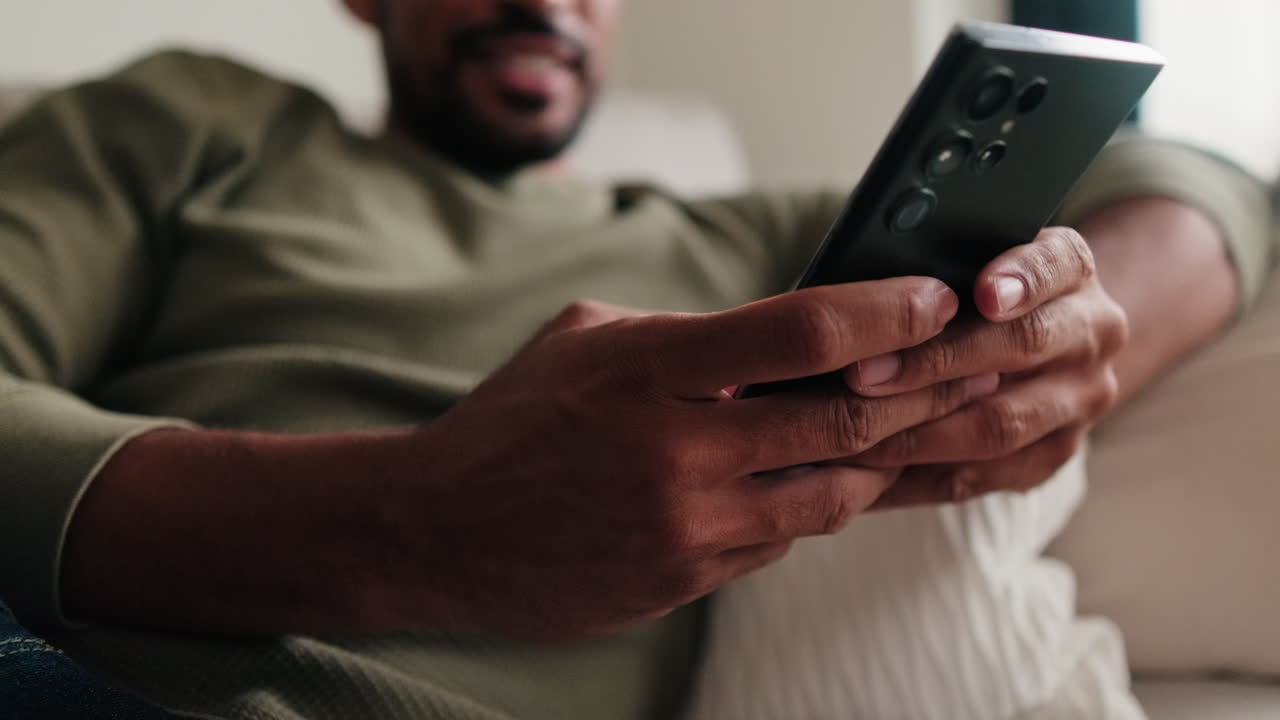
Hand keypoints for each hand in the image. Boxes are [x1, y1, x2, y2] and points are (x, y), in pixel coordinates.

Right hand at [390, 279, 997, 639]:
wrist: (434, 529)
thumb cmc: (515, 418)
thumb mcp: (590, 340)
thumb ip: (688, 337)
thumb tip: (782, 335)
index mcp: (653, 368)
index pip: (801, 332)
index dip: (885, 311)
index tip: (934, 299)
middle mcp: (679, 449)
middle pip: (844, 417)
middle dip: (923, 389)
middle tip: (972, 365)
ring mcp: (686, 525)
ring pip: (831, 495)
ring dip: (874, 459)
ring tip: (904, 429)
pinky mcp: (683, 580)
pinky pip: (778, 543)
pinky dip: (801, 509)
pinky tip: (800, 484)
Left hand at [836, 227, 1128, 506]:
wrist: (1044, 337)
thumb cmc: (973, 286)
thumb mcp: (969, 255)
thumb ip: (936, 262)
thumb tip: (856, 281)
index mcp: (1072, 269)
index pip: (1055, 264)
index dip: (1022, 279)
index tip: (983, 293)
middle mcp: (1091, 332)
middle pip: (1021, 347)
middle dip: (933, 362)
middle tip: (860, 374)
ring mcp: (1080, 400)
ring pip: (1002, 424)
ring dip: (919, 432)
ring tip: (852, 433)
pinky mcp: (1053, 454)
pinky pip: (982, 475)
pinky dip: (918, 475)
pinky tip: (866, 473)